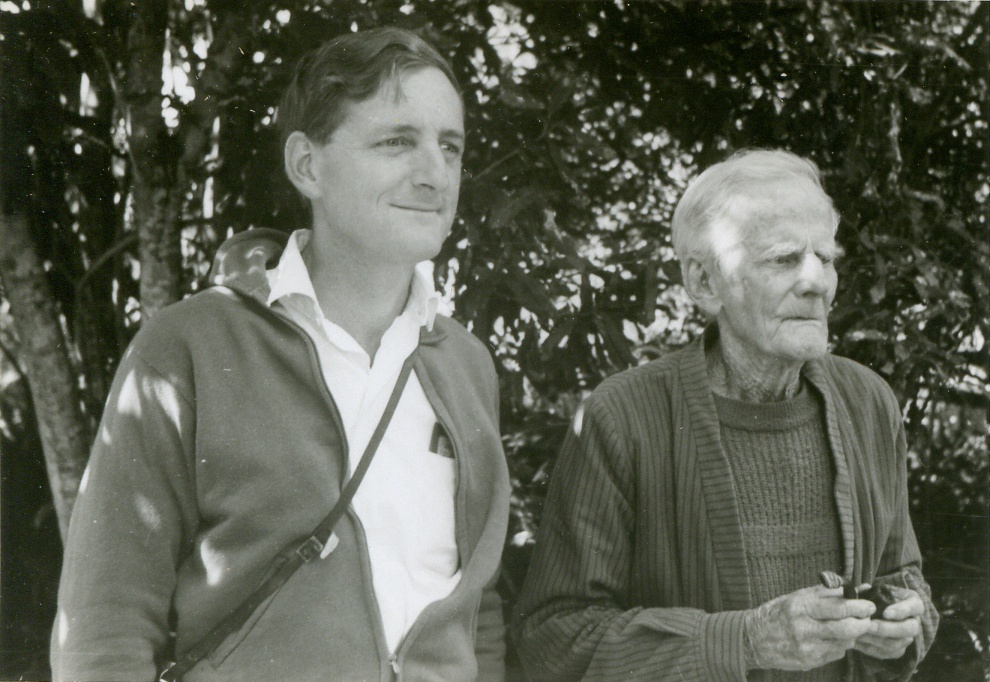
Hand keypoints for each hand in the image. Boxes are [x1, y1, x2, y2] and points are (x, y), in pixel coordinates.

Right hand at [745, 585, 875, 670]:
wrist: (754, 638)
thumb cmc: (779, 613)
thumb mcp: (797, 597)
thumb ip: (825, 593)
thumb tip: (854, 588)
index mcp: (800, 606)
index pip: (837, 607)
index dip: (858, 607)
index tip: (870, 605)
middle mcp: (803, 627)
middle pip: (845, 628)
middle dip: (862, 623)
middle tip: (868, 619)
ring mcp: (806, 647)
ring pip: (843, 642)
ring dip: (852, 635)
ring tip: (849, 627)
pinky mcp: (809, 661)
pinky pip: (835, 653)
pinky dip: (839, 645)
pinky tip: (832, 639)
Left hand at [853, 586, 922, 659]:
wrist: (872, 612)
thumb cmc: (875, 596)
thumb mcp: (874, 589)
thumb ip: (868, 589)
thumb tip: (863, 589)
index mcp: (913, 603)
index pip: (915, 607)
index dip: (901, 611)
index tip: (885, 613)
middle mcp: (914, 622)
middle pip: (910, 629)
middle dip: (888, 628)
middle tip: (870, 625)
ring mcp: (907, 638)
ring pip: (898, 643)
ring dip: (877, 639)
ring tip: (860, 633)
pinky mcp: (897, 650)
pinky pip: (887, 653)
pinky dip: (871, 648)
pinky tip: (858, 641)